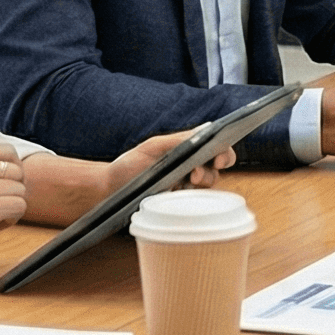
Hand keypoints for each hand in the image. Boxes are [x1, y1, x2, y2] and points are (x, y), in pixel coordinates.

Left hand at [103, 130, 235, 192]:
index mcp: (187, 150)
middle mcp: (190, 167)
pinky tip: (180, 194)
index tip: (218, 157)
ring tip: (187, 181)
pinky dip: (193, 198)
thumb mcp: (152, 148)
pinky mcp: (179, 204)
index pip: (216, 148)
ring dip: (203, 182)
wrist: (110, 190)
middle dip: (216, 168)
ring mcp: (186, 187)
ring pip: (209, 185)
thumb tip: (203, 131)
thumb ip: (177, 140)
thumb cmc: (128, 166)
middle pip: (217, 168)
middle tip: (198, 172)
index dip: (224, 152)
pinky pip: (195, 203)